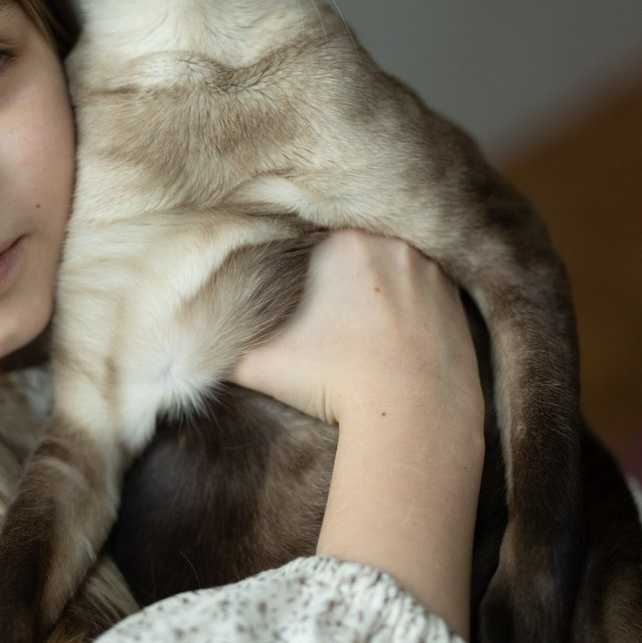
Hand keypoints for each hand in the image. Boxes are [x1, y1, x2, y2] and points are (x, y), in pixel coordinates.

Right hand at [230, 229, 482, 432]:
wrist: (412, 415)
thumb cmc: (329, 383)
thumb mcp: (253, 361)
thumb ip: (219, 336)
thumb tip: (188, 329)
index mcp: (337, 240)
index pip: (308, 228)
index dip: (296, 248)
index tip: (291, 271)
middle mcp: (386, 240)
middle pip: (352, 238)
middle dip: (337, 260)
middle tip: (324, 292)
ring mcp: (425, 265)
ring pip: (390, 257)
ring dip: (376, 276)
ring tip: (360, 311)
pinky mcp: (452, 292)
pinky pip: (421, 282)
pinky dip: (408, 297)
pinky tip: (394, 324)